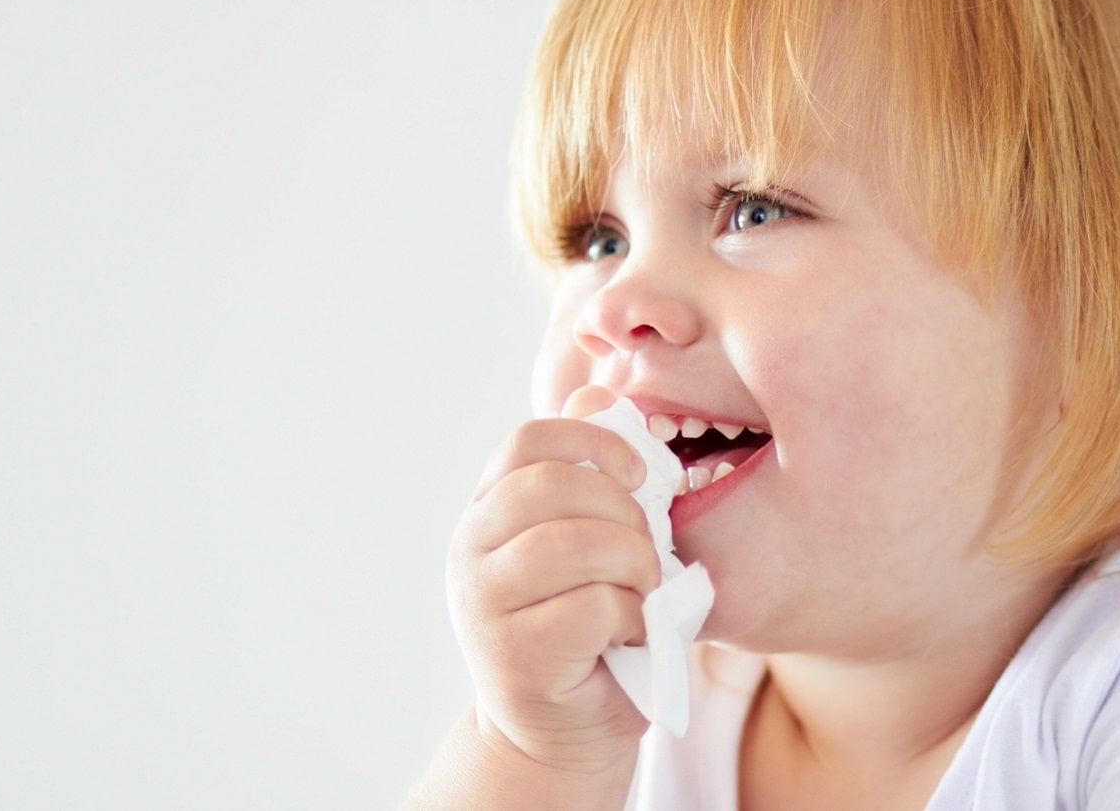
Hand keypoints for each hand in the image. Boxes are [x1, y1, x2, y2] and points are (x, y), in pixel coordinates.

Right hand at [446, 385, 660, 776]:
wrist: (562, 727)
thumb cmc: (587, 623)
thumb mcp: (592, 539)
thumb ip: (591, 474)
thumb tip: (598, 393)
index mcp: (489, 508)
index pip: (527, 441)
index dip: (593, 444)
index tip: (640, 474)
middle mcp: (471, 548)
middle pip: (551, 485)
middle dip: (623, 510)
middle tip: (648, 548)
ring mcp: (484, 602)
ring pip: (571, 543)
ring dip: (631, 562)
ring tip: (643, 588)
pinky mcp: (513, 654)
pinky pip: (590, 607)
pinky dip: (630, 614)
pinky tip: (632, 630)